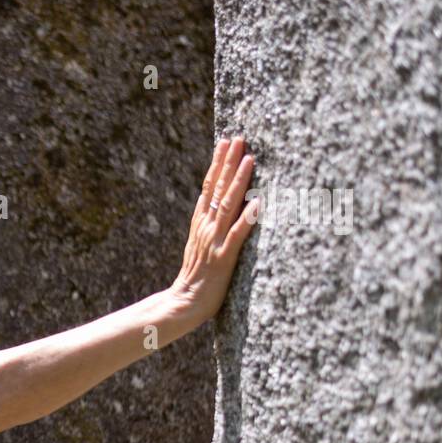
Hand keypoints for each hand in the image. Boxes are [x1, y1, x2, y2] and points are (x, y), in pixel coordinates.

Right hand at [169, 137, 259, 323]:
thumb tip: (211, 204)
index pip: (209, 187)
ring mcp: (215, 241)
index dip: (218, 164)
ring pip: (227, 205)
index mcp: (200, 224)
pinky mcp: (224, 258)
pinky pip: (238, 235)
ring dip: (239, 181)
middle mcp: (206, 227)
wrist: (183, 304)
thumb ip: (205, 225)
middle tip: (238, 139)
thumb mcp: (197, 246)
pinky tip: (258, 203)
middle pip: (218, 189)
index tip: (225, 142)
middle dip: (229, 162)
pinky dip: (248, 219)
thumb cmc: (195, 279)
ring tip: (250, 159)